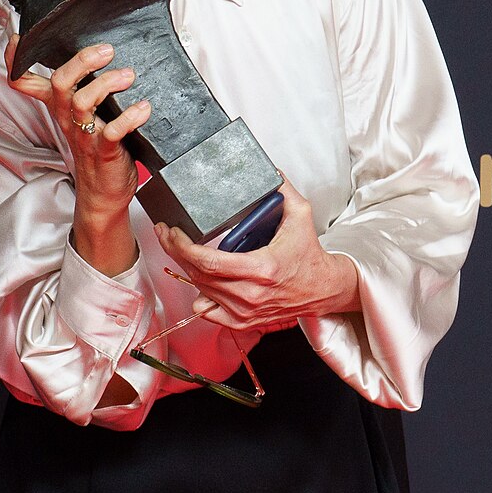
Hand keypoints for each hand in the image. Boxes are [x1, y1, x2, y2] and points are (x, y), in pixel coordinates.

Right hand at [7, 35, 147, 272]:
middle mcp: (67, 118)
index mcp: (58, 106)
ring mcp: (84, 134)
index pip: (25, 82)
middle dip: (82, 61)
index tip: (19, 39)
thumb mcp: (79, 115)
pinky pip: (113, 131)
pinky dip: (131, 117)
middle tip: (106, 51)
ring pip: (82, 101)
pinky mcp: (104, 150)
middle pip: (59, 82)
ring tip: (129, 75)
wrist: (103, 193)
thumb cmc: (96, 147)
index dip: (17, 61)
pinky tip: (144, 108)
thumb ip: (79, 87)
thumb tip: (92, 54)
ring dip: (107, 84)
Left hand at [153, 181, 360, 332]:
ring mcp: (245, 311)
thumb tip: (271, 171)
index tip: (172, 231)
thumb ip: (284, 191)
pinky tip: (200, 279)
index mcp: (260, 269)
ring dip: (186, 269)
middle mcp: (250, 294)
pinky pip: (207, 311)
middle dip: (175, 252)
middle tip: (166, 234)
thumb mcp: (301, 216)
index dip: (182, 246)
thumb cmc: (309, 256)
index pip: (207, 261)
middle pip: (197, 274)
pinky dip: (199, 295)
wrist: (324, 289)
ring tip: (180, 250)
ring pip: (199, 290)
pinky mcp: (243, 321)